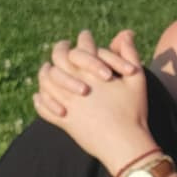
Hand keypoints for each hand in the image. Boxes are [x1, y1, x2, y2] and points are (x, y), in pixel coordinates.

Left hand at [33, 30, 152, 173]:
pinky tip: (41, 95)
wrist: (125, 144)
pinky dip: (41, 100)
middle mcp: (75, 84)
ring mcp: (66, 103)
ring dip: (46, 72)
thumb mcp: (136, 80)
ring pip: (46, 81)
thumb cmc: (133, 111)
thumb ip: (129, 53)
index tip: (84, 35)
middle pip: (58, 58)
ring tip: (49, 68)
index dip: (84, 38)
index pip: (83, 47)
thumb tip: (126, 32)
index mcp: (92, 73)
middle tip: (63, 47)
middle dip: (60, 49)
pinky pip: (43, 108)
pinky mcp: (63, 121)